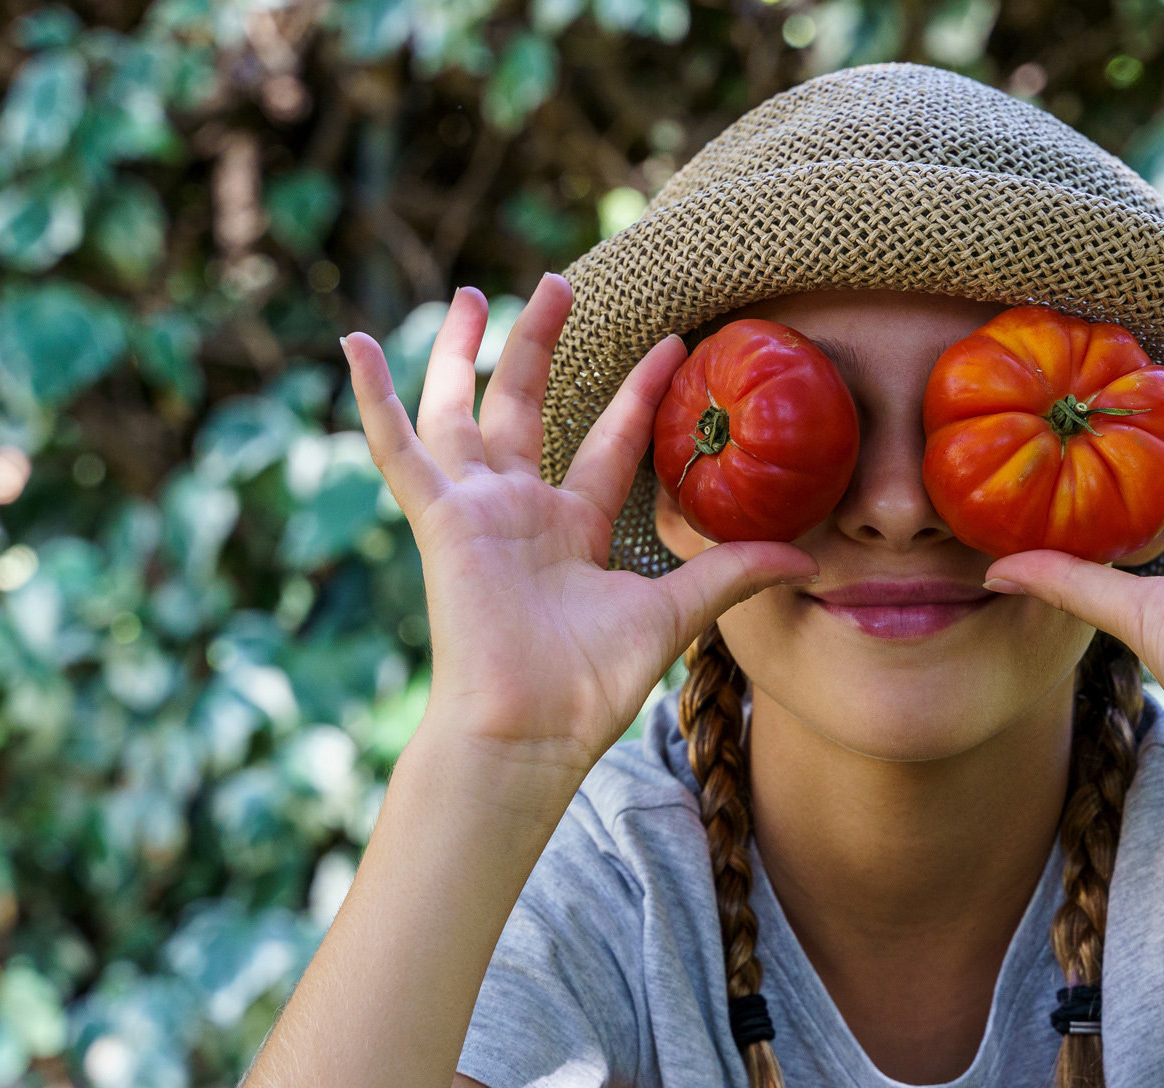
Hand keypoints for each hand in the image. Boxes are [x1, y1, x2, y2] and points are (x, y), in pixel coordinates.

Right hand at [342, 278, 817, 768]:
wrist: (532, 728)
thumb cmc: (591, 684)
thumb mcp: (673, 612)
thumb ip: (731, 574)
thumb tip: (808, 559)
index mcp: (572, 529)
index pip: (606, 443)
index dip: (636, 394)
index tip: (671, 343)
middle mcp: (519, 512)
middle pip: (524, 408)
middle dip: (539, 344)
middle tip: (560, 283)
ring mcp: (475, 511)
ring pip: (462, 412)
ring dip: (466, 352)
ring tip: (476, 291)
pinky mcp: (440, 519)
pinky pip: (398, 449)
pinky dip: (374, 398)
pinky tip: (355, 342)